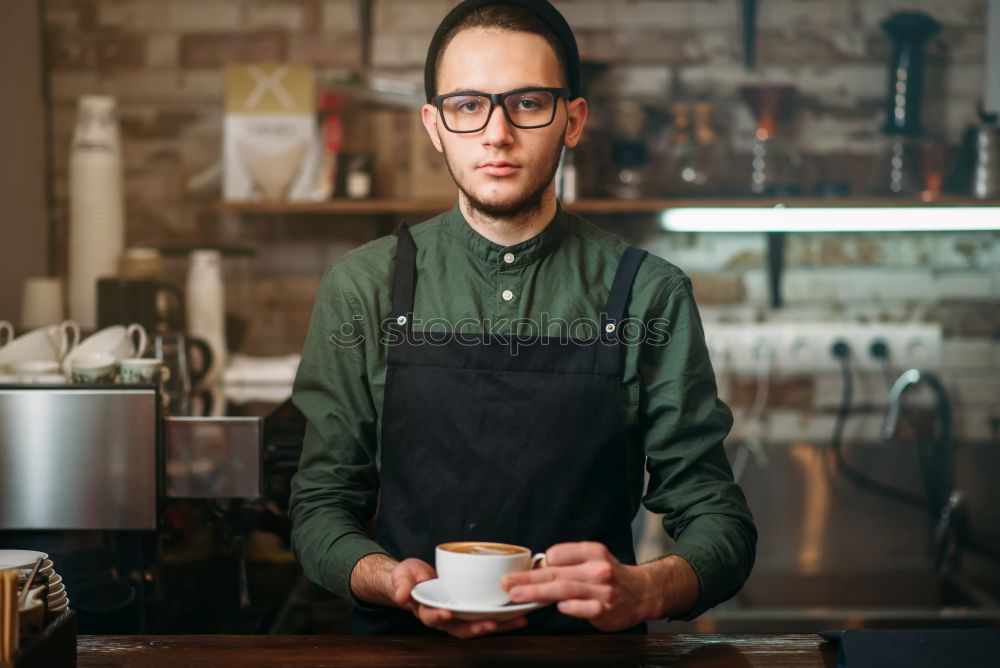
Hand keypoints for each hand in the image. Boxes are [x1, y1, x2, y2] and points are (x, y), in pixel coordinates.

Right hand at [387, 558, 527, 638]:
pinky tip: (518, 612)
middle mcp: (444, 618)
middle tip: (492, 623)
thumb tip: (402, 595)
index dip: (440, 617)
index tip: (448, 613)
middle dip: (477, 627)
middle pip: (461, 628)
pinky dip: (502, 616)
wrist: (413, 579)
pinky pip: (485, 614)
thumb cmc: (407, 578)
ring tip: (516, 620)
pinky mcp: (469, 608)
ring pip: (477, 624)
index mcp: (426, 611)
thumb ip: (401, 585)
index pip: (432, 617)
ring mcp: (458, 614)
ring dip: (497, 625)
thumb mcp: (401, 577)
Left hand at [501, 542, 660, 631]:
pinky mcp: (605, 609)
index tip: (519, 570)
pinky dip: (569, 607)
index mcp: (592, 552)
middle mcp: (597, 569)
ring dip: (537, 592)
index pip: (558, 553)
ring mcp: (602, 590)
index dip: (539, 562)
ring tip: (517, 595)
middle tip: (507, 583)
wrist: (642, 593)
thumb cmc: (610, 576)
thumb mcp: (593, 559)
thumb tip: (537, 566)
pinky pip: (582, 608)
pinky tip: (557, 607)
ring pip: (564, 590)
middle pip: (556, 572)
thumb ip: (569, 561)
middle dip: (528, 578)